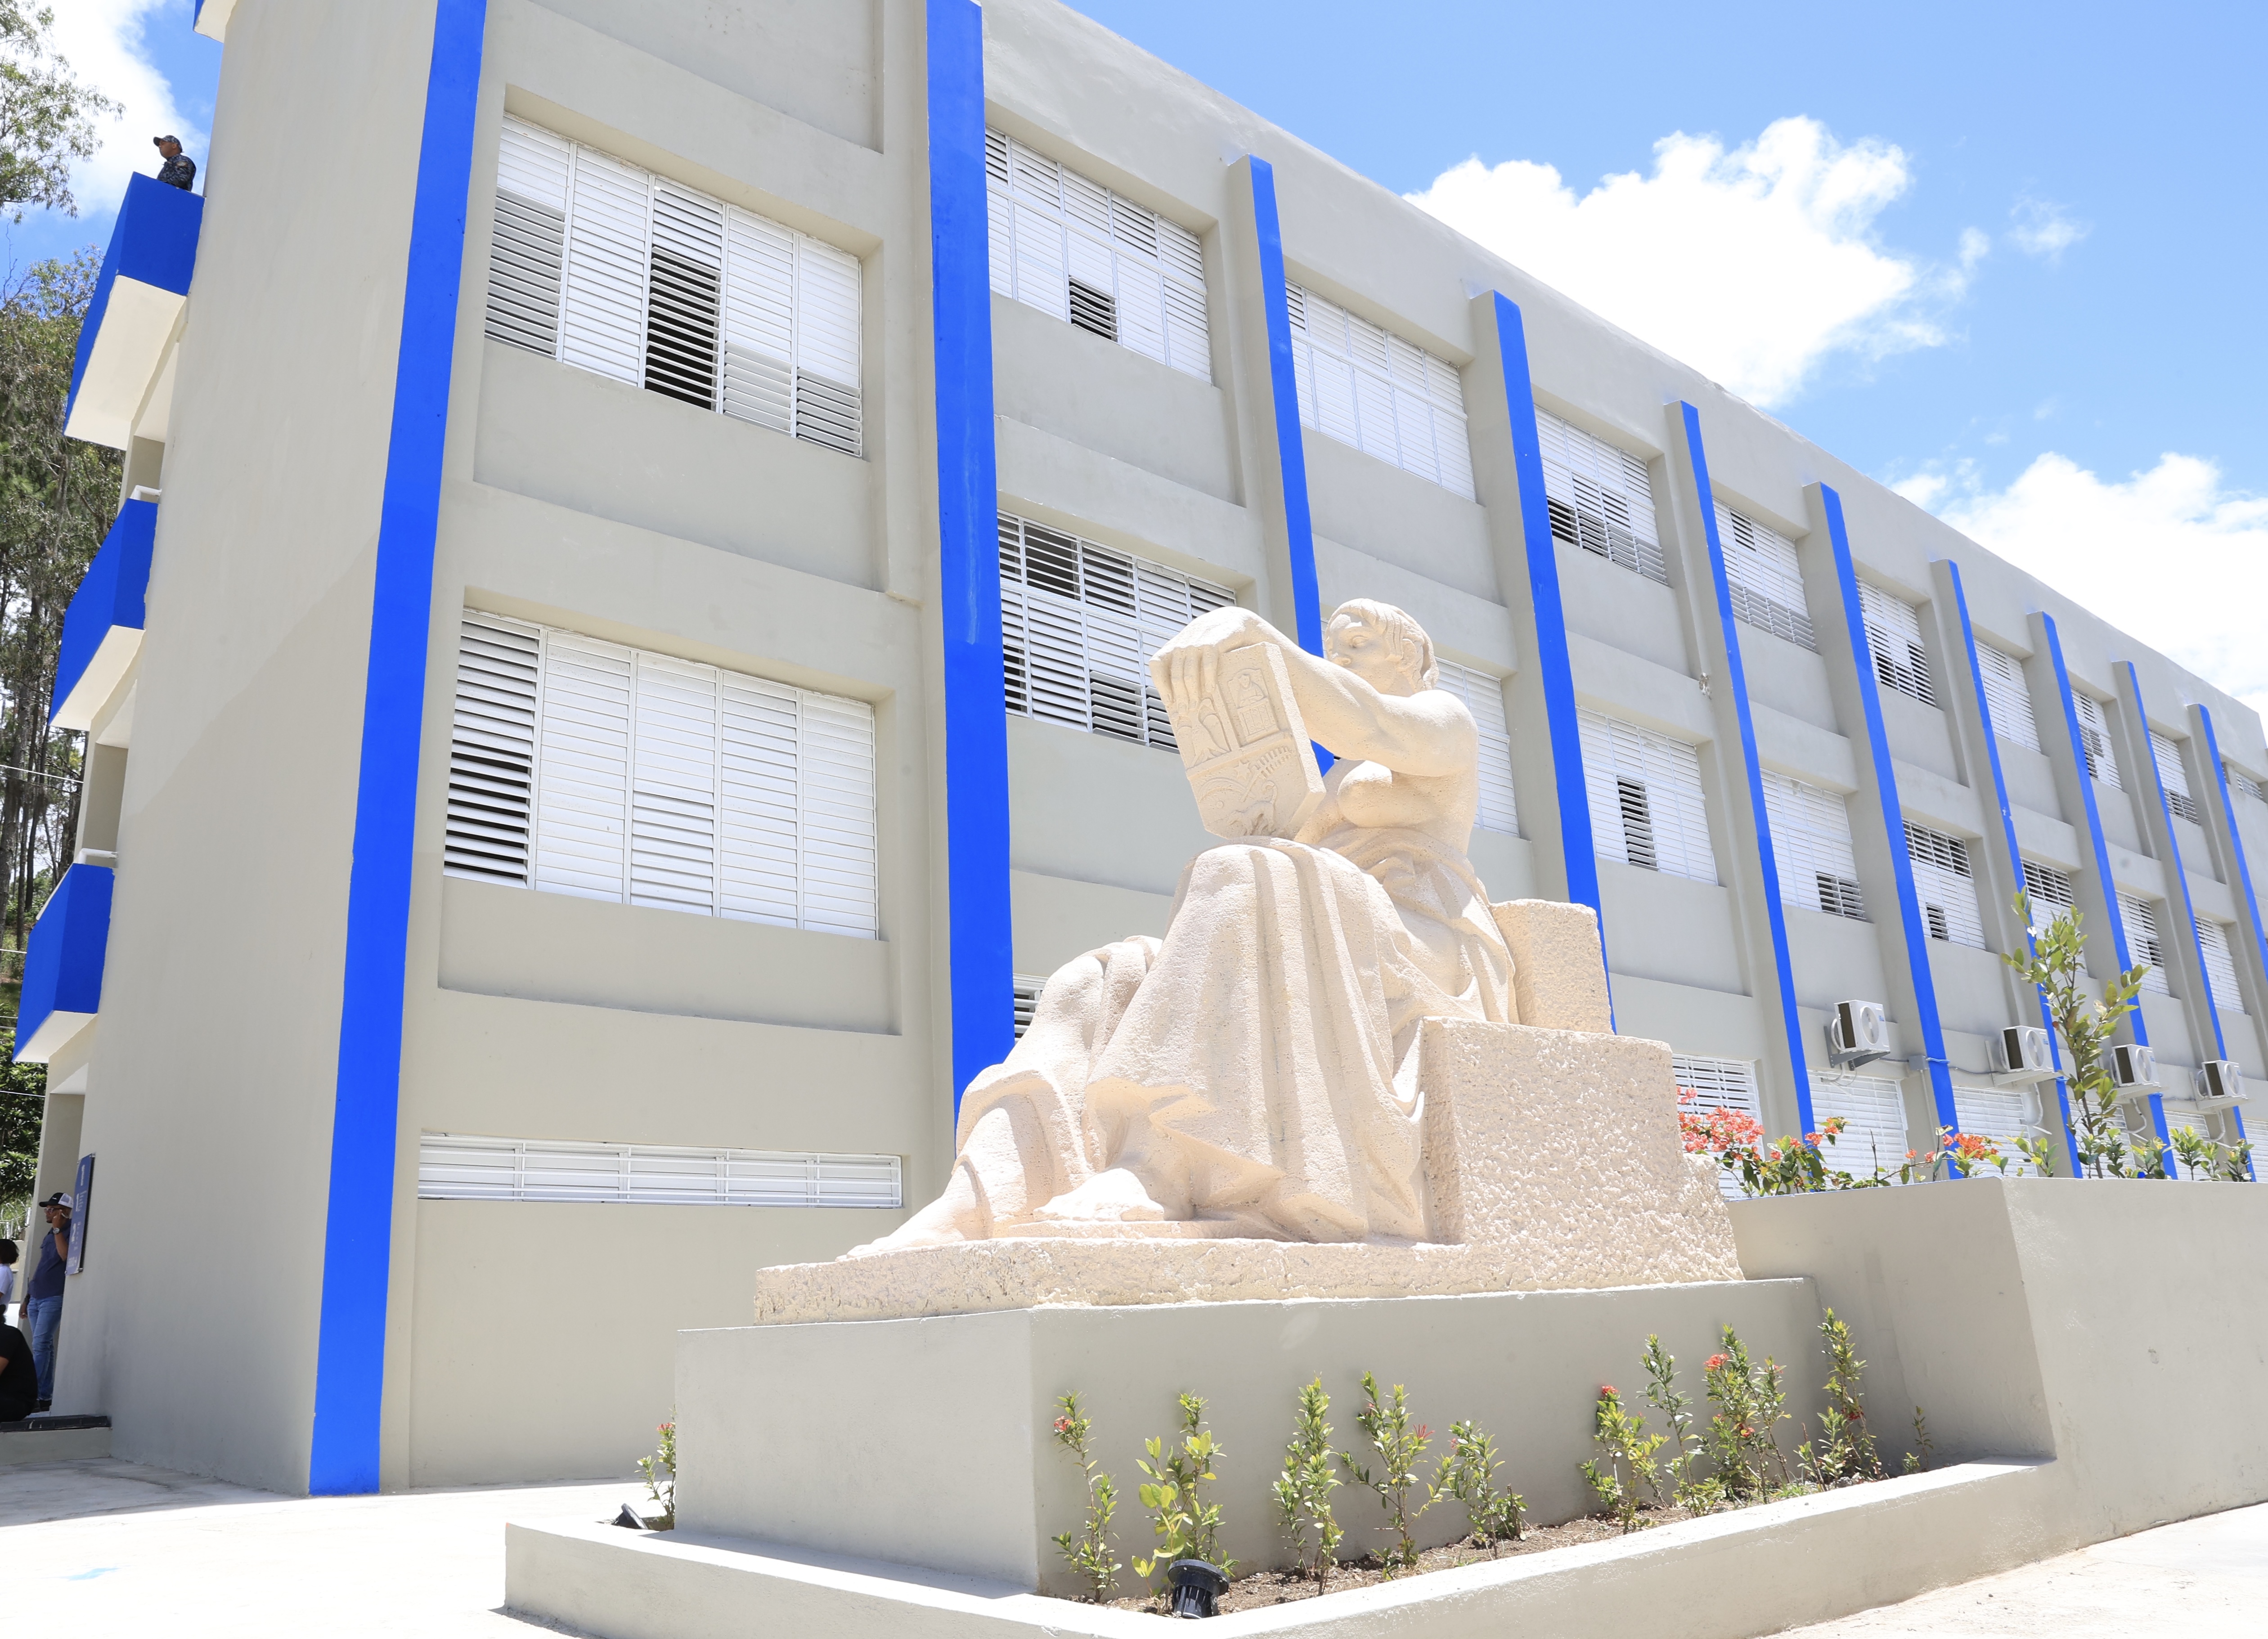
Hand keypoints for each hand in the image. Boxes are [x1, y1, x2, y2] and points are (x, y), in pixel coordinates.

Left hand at [1148, 606, 1271, 709]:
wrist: (1235, 619)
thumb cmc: (1213, 642)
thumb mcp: (1194, 651)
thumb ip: (1186, 666)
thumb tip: (1181, 699)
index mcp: (1174, 646)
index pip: (1157, 664)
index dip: (1161, 684)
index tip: (1169, 703)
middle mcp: (1183, 643)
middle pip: (1175, 675)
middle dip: (1180, 696)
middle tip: (1185, 711)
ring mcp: (1198, 642)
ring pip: (1189, 673)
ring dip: (1192, 692)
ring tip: (1196, 705)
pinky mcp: (1214, 641)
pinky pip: (1208, 664)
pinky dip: (1208, 679)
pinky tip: (1210, 691)